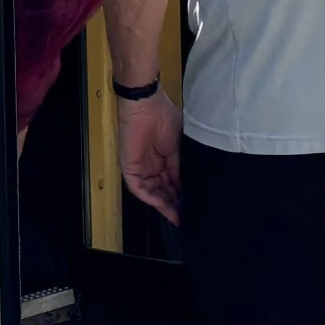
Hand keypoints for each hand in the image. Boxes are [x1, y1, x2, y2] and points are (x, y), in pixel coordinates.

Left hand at [118, 90, 183, 225]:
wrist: (146, 106)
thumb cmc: (164, 118)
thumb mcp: (178, 147)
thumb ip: (178, 168)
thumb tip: (184, 187)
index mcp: (164, 159)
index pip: (173, 183)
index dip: (182, 196)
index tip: (195, 208)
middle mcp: (152, 166)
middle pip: (163, 191)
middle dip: (175, 205)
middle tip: (188, 217)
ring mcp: (141, 169)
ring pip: (152, 193)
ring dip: (165, 205)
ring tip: (179, 216)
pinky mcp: (130, 169)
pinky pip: (139, 189)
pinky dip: (152, 199)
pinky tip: (165, 206)